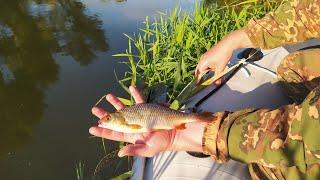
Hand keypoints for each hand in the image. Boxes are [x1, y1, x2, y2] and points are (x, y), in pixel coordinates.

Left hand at [89, 86, 205, 156]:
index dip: (103, 131)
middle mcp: (132, 125)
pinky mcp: (147, 109)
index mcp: (130, 135)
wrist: (174, 134)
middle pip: (115, 119)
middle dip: (105, 114)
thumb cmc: (161, 143)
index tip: (91, 128)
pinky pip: (140, 100)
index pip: (114, 133)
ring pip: (124, 108)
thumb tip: (120, 153)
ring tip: (108, 95)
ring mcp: (139, 116)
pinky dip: (135, 94)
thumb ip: (134, 150)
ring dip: (116, 102)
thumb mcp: (147, 150)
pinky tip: (131, 87)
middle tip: (94, 109)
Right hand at [195, 29, 252, 83]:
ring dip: (205, 71)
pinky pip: (206, 62)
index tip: (197, 85)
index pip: (198, 74)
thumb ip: (217, 77)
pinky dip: (208, 67)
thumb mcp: (220, 68)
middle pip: (199, 70)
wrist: (227, 44)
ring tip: (209, 75)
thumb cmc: (222, 56)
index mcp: (203, 63)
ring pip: (203, 66)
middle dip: (200, 76)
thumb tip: (216, 84)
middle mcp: (202, 59)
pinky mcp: (209, 54)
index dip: (198, 80)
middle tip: (201, 81)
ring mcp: (205, 56)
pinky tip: (213, 68)